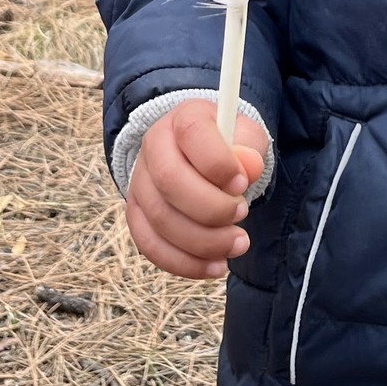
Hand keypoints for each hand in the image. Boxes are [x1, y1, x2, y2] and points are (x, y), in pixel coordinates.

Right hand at [126, 97, 267, 279]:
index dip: (218, 164)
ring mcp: (139, 182)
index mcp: (182, 119)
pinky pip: (150, 246)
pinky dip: (184, 263)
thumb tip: (249, 166)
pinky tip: (214, 265)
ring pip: (161, 219)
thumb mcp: (244, 137)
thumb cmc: (226, 147)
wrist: (197, 156)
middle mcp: (153, 147)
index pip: (192, 135)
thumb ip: (250, 148)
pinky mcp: (136, 214)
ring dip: (204, 241)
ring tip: (238, 243)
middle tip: (242, 214)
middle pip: (170, 181)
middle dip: (212, 208)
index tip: (243, 185)